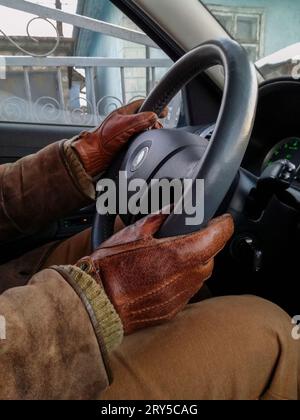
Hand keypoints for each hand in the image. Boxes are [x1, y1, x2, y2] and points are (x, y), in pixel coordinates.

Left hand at [72, 100, 166, 176]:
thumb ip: (140, 119)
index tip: (164, 111)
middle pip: (144, 118)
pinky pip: (139, 141)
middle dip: (153, 122)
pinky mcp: (125, 145)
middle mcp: (125, 122)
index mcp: (124, 113)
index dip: (154, 106)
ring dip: (149, 133)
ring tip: (153, 135)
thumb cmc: (103, 139)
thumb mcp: (125, 125)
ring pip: (143, 130)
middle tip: (159, 127)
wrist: (94, 156)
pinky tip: (146, 145)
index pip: (142, 104)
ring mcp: (125, 133)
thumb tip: (154, 116)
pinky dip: (144, 142)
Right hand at [77, 213, 233, 334]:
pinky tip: (167, 275)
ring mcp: (178, 297)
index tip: (223, 220)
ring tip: (180, 255)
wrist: (95, 301)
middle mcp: (182, 278)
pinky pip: (187, 292)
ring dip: (197, 264)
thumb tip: (169, 208)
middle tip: (198, 236)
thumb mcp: (131, 233)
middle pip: (211, 258)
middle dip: (209, 245)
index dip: (223, 225)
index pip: (215, 237)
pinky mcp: (171, 310)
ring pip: (201, 277)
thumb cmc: (109, 268)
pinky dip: (184, 281)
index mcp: (175, 255)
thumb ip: (156, 219)